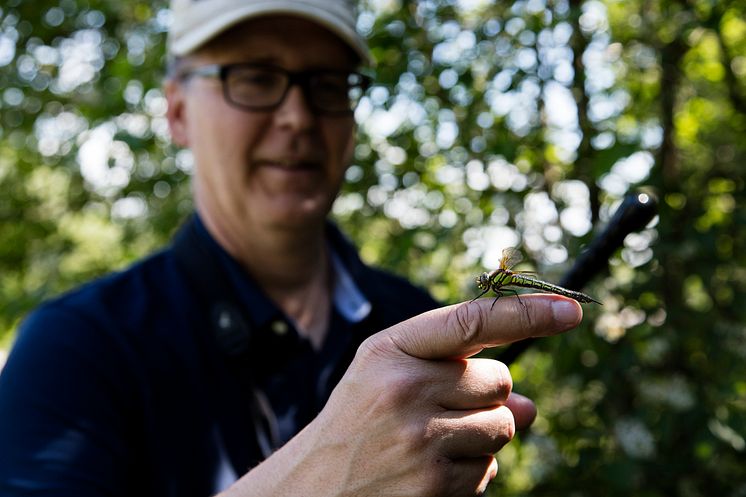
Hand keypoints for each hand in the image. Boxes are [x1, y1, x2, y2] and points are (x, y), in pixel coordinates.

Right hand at [224, 295, 581, 496]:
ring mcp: (422, 440)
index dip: (526, 313)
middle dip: (485, 394)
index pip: (470, 321)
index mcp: (391, 349)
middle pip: (501, 381)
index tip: (570, 311)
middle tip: (442, 407)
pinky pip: (489, 469)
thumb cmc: (361, 419)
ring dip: (482, 434)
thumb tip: (531, 409)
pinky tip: (428, 469)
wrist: (314, 485)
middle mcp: (406, 389)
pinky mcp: (436, 486)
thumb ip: (455, 370)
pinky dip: (470, 469)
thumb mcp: (389, 374)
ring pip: (504, 426)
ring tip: (430, 441)